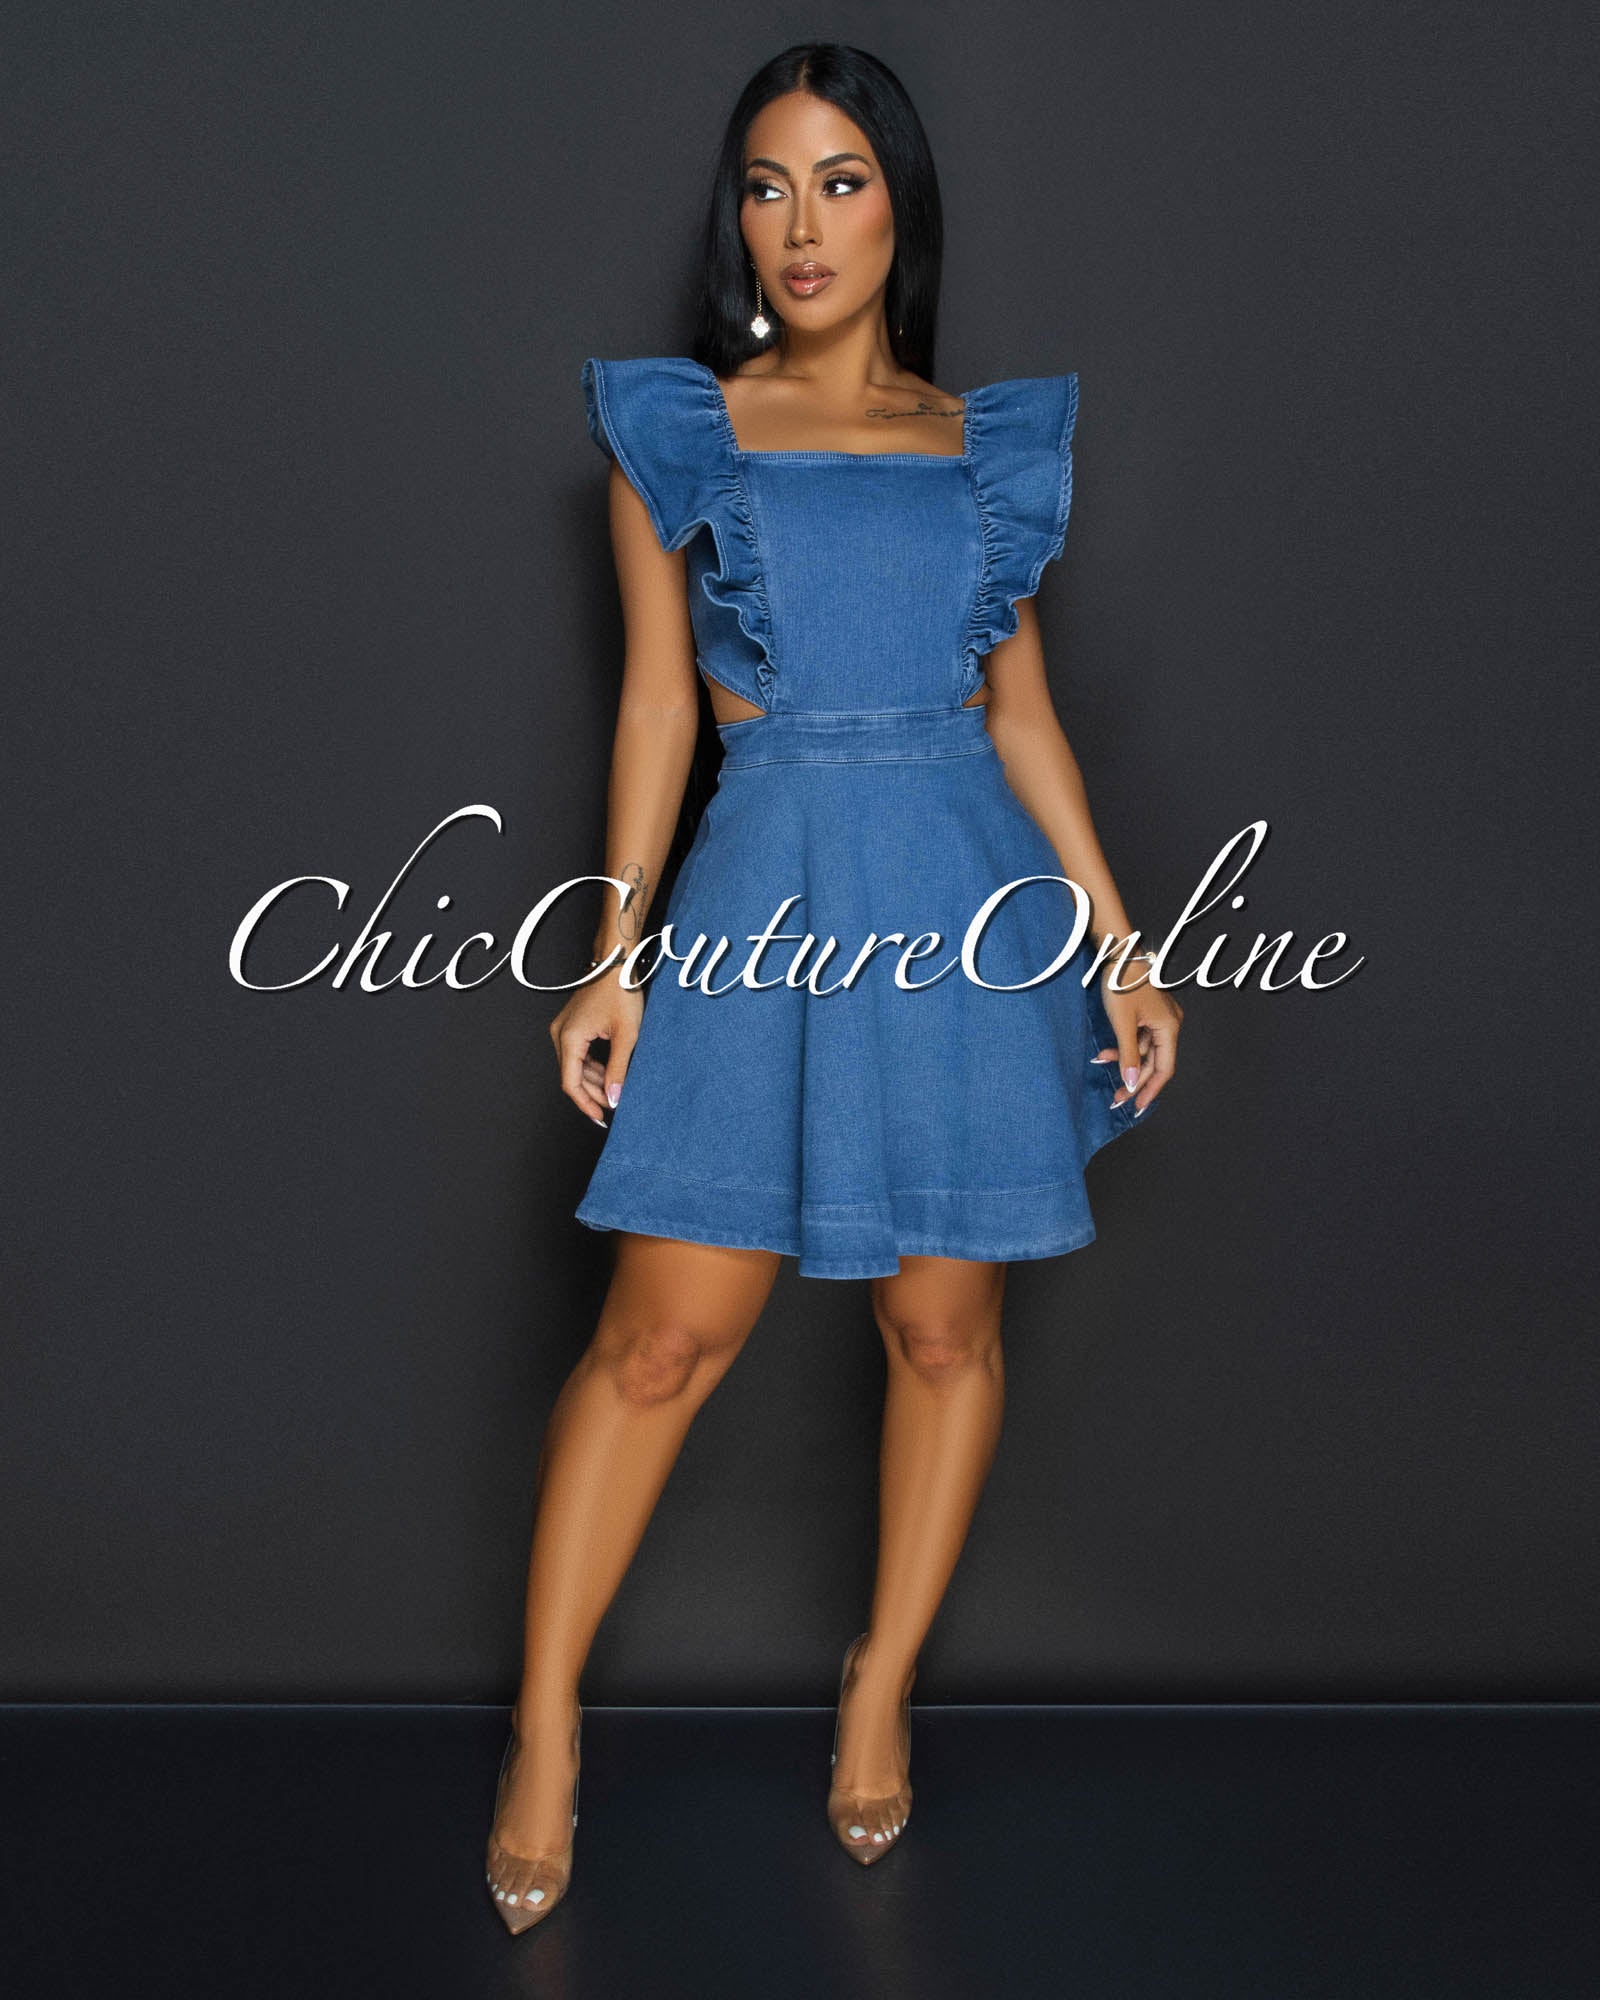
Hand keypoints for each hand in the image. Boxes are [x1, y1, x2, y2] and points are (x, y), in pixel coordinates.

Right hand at [549, 965, 642, 1126]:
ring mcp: (563, 1029)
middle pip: (571, 1076)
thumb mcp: (626, 1035)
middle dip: (591, 1094)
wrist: (616, 963)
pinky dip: (592, 1067)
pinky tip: (609, 1073)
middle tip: (613, 1106)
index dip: (585, 1104)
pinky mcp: (571, 1025)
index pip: (571, 1083)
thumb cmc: (621, 992)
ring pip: (574, 1066)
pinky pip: (578, 1054)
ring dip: (593, 1081)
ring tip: (615, 1091)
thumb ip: (618, 1069)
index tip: (601, 1118)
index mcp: (569, 1038)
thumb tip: (614, 1098)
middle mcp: (560, 1034)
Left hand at [1095, 963, 1182, 1114]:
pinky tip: (1105, 1052)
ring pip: (1143, 1050)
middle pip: (1153, 1061)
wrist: (1117, 953)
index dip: (1151, 1089)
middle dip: (1133, 1078)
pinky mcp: (1147, 1013)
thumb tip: (1131, 1083)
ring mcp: (1158, 1018)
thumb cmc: (1122, 983)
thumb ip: (1128, 1055)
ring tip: (1101, 1062)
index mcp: (1169, 1027)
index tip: (1137, 1106)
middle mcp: (1169, 1024)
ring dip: (1124, 1060)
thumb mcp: (1123, 1023)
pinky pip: (1138, 1037)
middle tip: (1116, 1097)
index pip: (1164, 1068)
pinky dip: (1123, 1046)